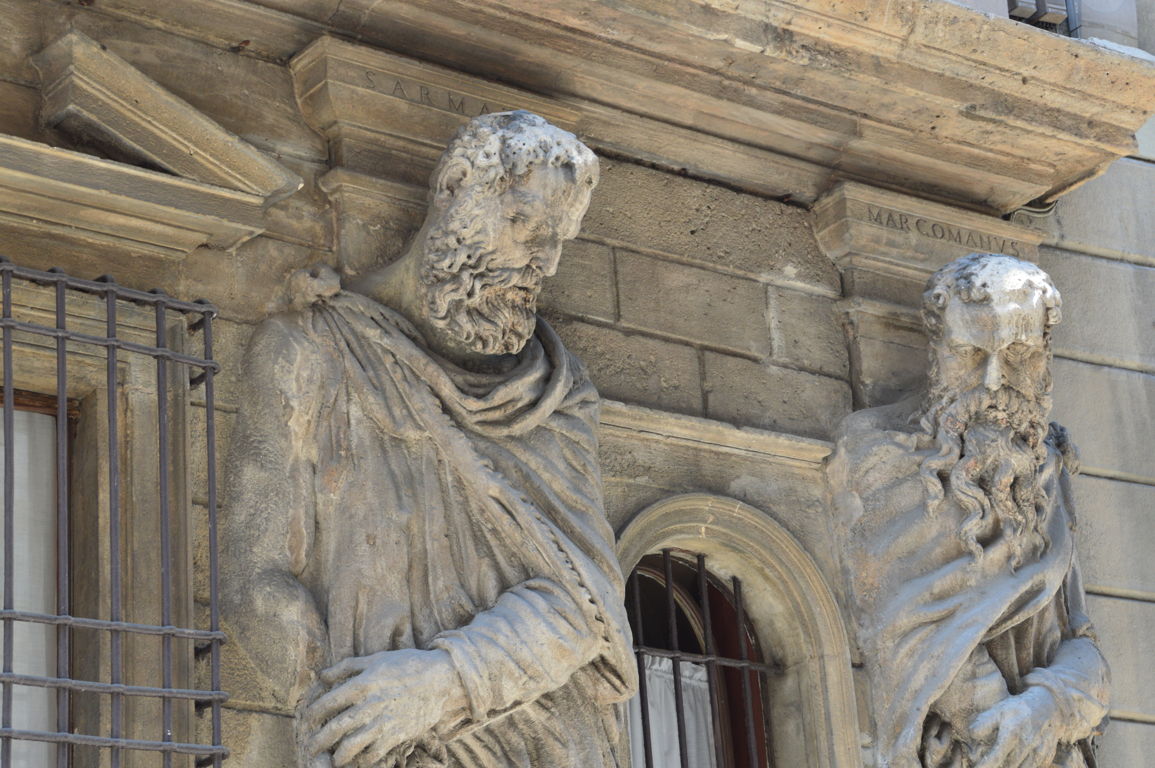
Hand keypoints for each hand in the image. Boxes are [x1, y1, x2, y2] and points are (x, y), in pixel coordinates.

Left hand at [301, 649, 463, 766]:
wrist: (440, 678)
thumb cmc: (407, 665)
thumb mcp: (376, 659)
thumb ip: (347, 666)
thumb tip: (322, 675)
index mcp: (362, 684)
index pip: (327, 703)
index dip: (312, 714)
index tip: (307, 721)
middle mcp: (369, 704)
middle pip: (334, 728)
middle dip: (319, 741)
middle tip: (311, 748)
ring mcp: (383, 721)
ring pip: (351, 746)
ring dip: (338, 756)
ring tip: (334, 759)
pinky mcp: (396, 734)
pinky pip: (373, 753)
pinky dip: (364, 759)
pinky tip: (360, 759)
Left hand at [967, 687, 1060, 767]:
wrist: (1048, 706)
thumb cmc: (1018, 709)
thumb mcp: (999, 710)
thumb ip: (984, 723)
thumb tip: (972, 735)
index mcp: (1013, 732)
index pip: (997, 756)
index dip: (986, 765)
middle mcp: (1027, 744)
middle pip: (1009, 767)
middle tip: (984, 767)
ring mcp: (1039, 752)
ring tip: (998, 765)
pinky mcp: (1046, 757)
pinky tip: (1012, 764)